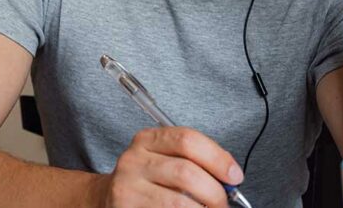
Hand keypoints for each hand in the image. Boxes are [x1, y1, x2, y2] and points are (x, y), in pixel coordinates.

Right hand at [95, 127, 243, 207]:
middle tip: (223, 204)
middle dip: (214, 193)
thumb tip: (230, 178)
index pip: (187, 140)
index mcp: (147, 140)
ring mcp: (126, 188)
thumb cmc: (147, 182)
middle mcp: (133, 160)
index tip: (235, 176)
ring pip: (178, 202)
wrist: (107, 200)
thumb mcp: (163, 160)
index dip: (217, 158)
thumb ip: (193, 162)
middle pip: (186, 172)